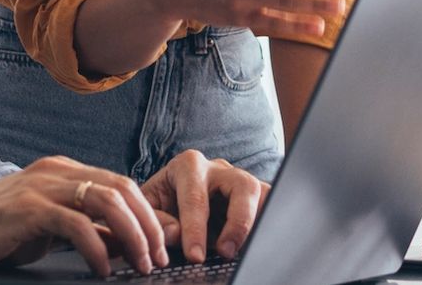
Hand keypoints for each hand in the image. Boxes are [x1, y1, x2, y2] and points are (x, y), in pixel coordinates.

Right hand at [0, 156, 170, 279]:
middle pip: (121, 188)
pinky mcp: (28, 209)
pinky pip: (76, 225)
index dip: (146, 215)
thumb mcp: (47, 231)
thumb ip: (86, 231)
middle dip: (148, 225)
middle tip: (158, 258)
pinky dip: (97, 249)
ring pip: (106, 201)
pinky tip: (101, 270)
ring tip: (141, 264)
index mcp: (61, 172)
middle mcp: (55, 172)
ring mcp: (41, 187)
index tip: (160, 246)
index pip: (119, 184)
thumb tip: (127, 245)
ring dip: (132, 236)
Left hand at [140, 150, 269, 262]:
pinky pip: (272, 206)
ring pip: (264, 194)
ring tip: (247, 250)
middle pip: (242, 186)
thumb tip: (175, 234)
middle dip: (238, 222)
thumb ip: (157, 221)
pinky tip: (259, 245)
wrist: (172, 199)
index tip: (195, 256)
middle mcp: (219, 168)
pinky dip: (268, 225)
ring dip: (258, 224)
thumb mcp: (149, 208)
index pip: (195, 197)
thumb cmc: (162, 202)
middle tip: (226, 252)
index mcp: (188, 165)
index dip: (195, 229)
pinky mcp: (257, 196)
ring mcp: (242, 180)